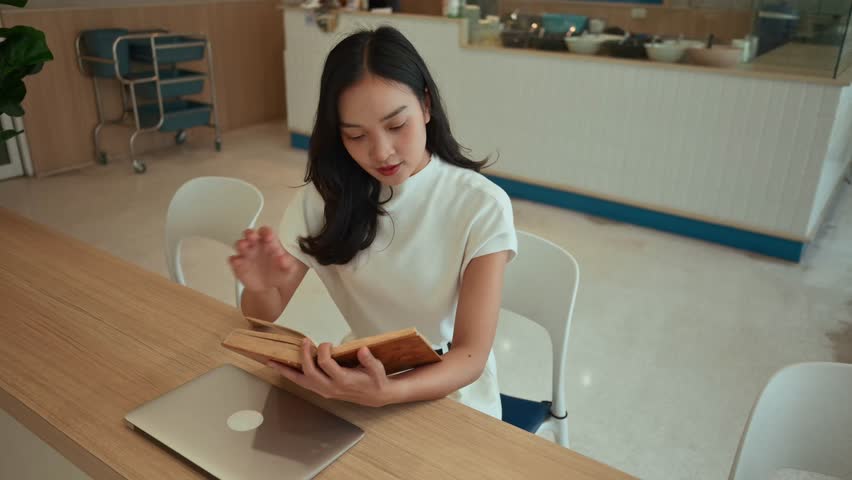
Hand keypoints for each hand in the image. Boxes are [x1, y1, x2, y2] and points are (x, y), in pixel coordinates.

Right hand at [228, 226, 297, 291]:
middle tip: (252, 235)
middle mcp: (256, 246)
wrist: (268, 287)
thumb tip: (284, 258)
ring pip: (240, 244)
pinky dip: (234, 260)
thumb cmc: (279, 274)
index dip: (266, 232)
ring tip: (244, 245)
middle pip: (250, 234)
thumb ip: (287, 264)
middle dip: (250, 233)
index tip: (268, 235)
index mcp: (269, 243)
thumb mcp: (288, 269)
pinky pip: (234, 260)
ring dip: (241, 244)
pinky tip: (238, 262)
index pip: (266, 233)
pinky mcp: (238, 265)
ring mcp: (246, 255)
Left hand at [268, 339, 394, 407]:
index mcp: (344, 380)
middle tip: (304, 341)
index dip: (324, 350)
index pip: (326, 364)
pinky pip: (302, 383)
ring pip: (301, 381)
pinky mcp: (322, 391)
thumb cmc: (376, 380)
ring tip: (271, 361)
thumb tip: (363, 349)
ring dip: (286, 370)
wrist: (375, 396)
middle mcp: (331, 387)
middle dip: (304, 356)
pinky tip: (281, 368)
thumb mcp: (377, 369)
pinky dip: (290, 375)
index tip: (327, 343)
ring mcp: (324, 391)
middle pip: (310, 372)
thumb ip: (369, 360)